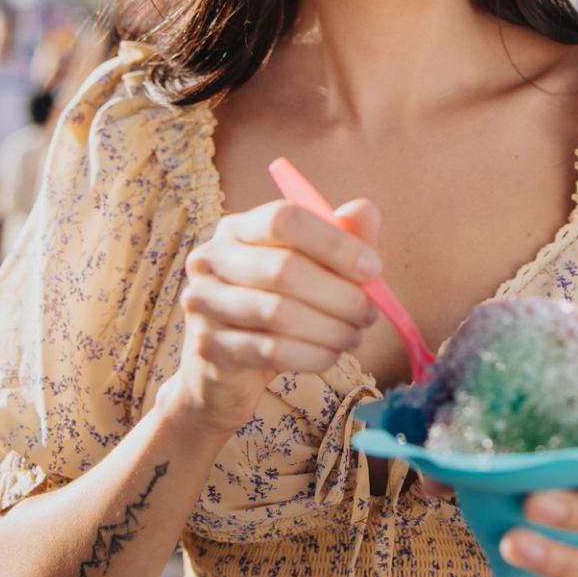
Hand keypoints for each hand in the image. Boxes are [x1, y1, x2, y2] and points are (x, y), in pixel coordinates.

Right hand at [170, 197, 382, 435]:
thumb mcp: (310, 265)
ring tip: (354, 335)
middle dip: (341, 295)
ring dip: (332, 328)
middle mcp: (211, 259)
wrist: (228, 364)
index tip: (373, 268)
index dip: (334, 243)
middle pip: (284, 269)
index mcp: (238, 228)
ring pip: (280, 314)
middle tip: (370, 312)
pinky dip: (314, 355)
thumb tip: (366, 212)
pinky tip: (331, 355)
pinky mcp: (209, 347)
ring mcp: (204, 304)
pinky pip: (273, 351)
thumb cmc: (276, 302)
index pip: (283, 220)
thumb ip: (340, 235)